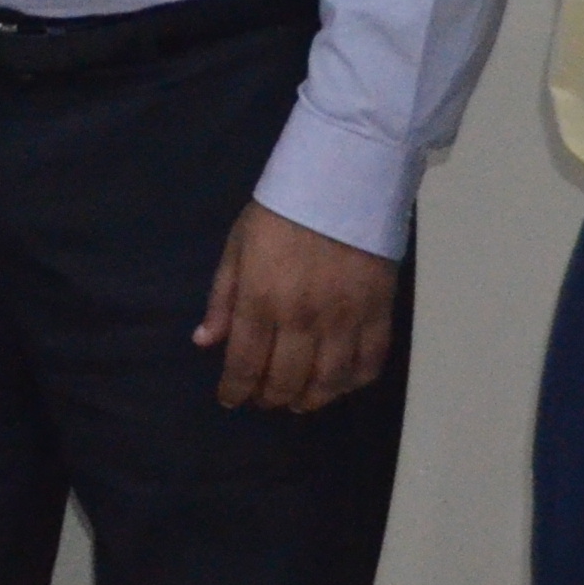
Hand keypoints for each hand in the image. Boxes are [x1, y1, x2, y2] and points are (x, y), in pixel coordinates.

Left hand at [194, 201, 398, 412]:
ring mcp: (345, 319)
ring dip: (311, 400)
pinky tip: (340, 384)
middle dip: (270, 398)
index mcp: (261, 300)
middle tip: (263, 400)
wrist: (341, 183)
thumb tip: (205, 342)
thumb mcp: (237, 247)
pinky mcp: (378, 313)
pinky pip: (370, 363)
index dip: (236, 390)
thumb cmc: (280, 212)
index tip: (231, 400)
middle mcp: (303, 319)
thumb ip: (222, 298)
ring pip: (329, 381)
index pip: (246, 364)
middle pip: (287, 380)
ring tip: (298, 402)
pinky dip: (354, 382)